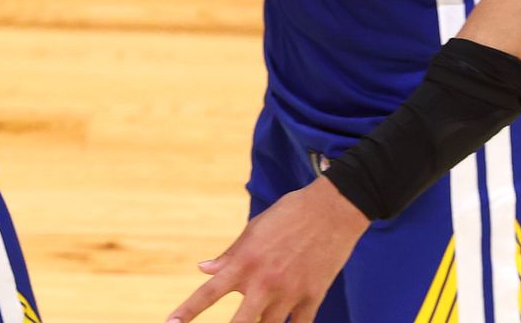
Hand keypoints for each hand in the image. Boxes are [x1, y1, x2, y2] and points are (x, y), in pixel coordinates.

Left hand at [166, 178, 369, 322]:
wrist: (333, 208)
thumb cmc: (289, 214)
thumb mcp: (254, 229)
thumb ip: (229, 255)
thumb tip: (203, 269)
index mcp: (245, 262)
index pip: (208, 293)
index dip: (187, 311)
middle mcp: (264, 282)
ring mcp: (290, 293)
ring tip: (255, 321)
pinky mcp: (313, 297)